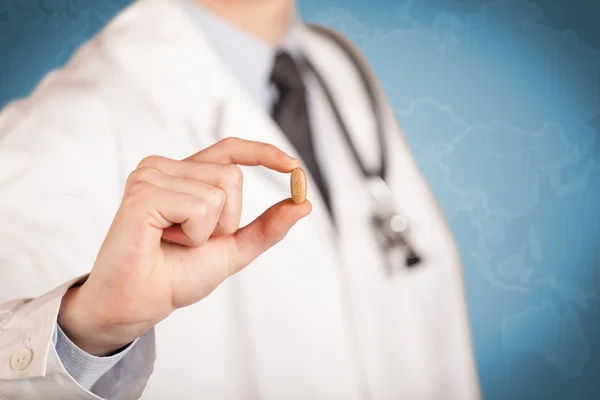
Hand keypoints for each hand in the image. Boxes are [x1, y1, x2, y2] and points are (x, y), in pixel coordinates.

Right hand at [58, 138, 311, 355]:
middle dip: (227, 220)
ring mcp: (151, 175)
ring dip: (208, 230)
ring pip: (220, 190)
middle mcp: (166, 168)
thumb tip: (304, 204)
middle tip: (189, 240)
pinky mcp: (143, 192)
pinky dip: (193, 234)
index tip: (294, 168)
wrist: (139, 304)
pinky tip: (162, 240)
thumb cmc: (175, 275)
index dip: (263, 153)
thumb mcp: (233, 249)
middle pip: (233, 175)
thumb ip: (266, 227)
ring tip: (173, 241)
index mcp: (184, 176)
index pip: (229, 149)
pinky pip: (200, 206)